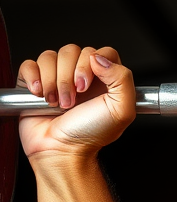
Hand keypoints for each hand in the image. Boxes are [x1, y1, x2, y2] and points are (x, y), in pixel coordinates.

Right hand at [17, 45, 134, 160]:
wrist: (62, 150)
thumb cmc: (91, 135)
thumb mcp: (121, 111)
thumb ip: (122, 79)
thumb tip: (99, 58)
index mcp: (104, 81)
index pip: (101, 52)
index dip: (92, 62)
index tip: (87, 85)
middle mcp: (80, 76)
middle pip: (72, 50)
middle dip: (69, 77)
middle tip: (72, 101)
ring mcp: (57, 78)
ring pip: (50, 56)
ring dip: (53, 82)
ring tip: (57, 104)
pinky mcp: (35, 82)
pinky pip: (29, 64)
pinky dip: (33, 78)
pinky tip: (40, 95)